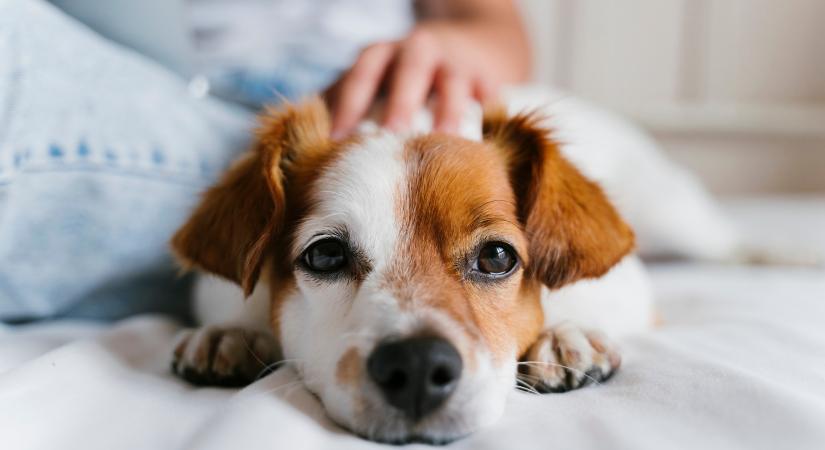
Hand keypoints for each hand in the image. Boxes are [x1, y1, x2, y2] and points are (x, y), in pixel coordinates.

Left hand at [326, 17, 529, 138]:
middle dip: (400, 104)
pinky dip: (489, 112)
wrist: (468, 47)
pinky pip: (490, 94)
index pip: (361, 75)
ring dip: (448, 111)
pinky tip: (486, 138)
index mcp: (382, 55)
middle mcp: (418, 51)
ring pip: (453, 82)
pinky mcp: (488, 76)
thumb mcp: (373, 82)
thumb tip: (304, 149)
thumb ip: (344, 105)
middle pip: (408, 72)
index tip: (337, 141)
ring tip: (445, 141)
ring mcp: (456, 62)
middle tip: (392, 138)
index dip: (348, 105)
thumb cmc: (403, 79)